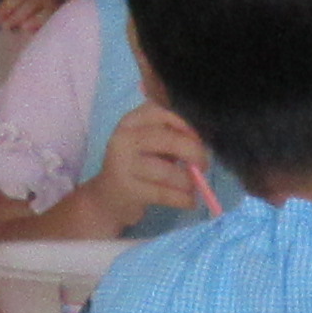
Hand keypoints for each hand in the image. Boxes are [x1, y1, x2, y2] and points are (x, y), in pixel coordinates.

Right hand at [93, 103, 215, 226]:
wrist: (107, 199)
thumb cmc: (138, 167)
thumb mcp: (150, 143)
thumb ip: (172, 134)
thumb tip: (204, 139)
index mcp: (131, 121)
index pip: (163, 111)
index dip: (186, 125)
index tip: (199, 139)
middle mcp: (124, 138)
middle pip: (169, 140)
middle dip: (194, 152)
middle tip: (203, 165)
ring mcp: (123, 164)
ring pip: (168, 171)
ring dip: (188, 181)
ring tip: (194, 187)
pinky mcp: (128, 190)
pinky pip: (164, 194)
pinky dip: (183, 199)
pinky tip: (189, 201)